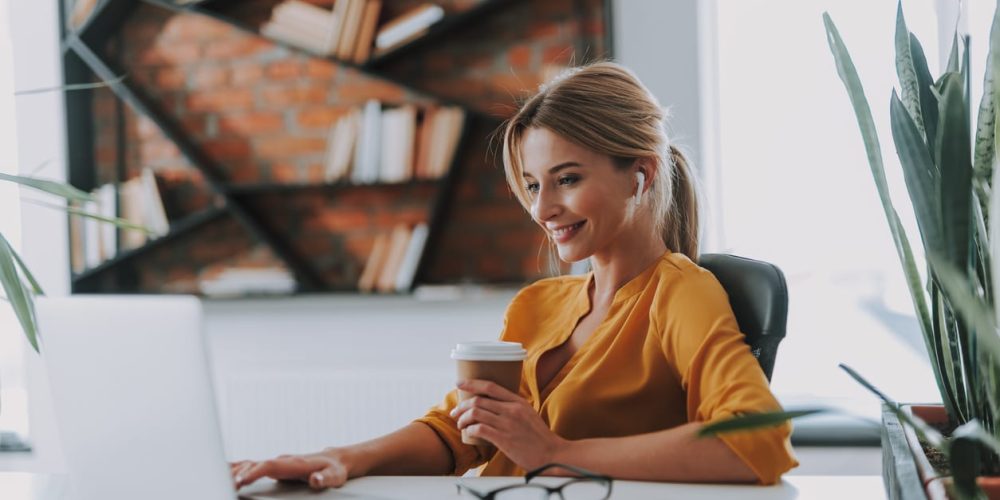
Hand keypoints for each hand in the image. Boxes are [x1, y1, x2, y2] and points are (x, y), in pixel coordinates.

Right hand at [230, 448, 349, 489]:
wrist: (335, 459)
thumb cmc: (334, 469)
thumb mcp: (335, 476)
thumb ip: (325, 479)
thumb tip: (315, 480)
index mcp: (294, 463)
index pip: (269, 465)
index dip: (254, 472)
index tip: (240, 481)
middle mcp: (282, 460)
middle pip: (254, 464)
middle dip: (237, 473)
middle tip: (221, 484)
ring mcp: (276, 462)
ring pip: (249, 464)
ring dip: (232, 470)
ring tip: (214, 478)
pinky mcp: (273, 466)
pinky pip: (250, 466)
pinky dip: (235, 468)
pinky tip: (222, 472)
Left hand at [450, 379, 566, 470]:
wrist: (552, 455)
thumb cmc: (539, 437)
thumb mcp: (529, 414)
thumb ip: (512, 407)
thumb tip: (493, 405)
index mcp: (518, 401)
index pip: (490, 386)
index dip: (472, 383)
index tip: (459, 383)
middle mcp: (512, 410)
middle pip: (479, 400)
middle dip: (462, 405)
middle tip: (456, 412)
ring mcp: (508, 424)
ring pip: (476, 413)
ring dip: (463, 418)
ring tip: (460, 424)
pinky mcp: (504, 439)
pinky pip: (479, 429)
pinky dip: (470, 430)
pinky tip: (469, 433)